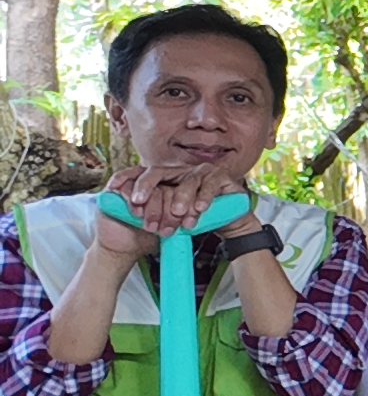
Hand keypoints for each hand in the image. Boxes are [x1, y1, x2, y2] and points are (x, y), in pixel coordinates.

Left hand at [96, 162, 250, 250]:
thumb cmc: (194, 220)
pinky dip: (204, 197)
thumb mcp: (166, 218)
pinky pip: (210, 185)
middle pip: (158, 172)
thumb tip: (126, 210)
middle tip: (138, 200)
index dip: (125, 178)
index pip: (141, 173)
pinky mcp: (220, 177)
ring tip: (177, 213)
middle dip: (146, 185)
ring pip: (186, 180)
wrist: (226, 224)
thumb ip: (150, 212)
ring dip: (181, 197)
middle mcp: (180, 171)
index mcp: (164, 178)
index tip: (112, 188)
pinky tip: (199, 208)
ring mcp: (201, 172)